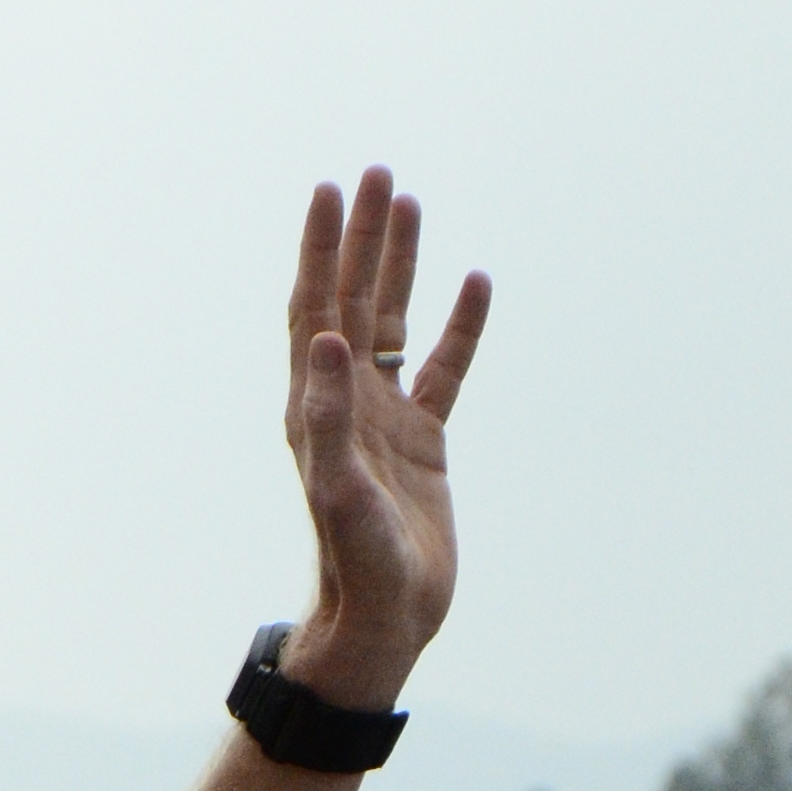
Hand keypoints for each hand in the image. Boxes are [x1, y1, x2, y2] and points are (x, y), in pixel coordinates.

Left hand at [278, 169, 492, 708]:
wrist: (387, 617)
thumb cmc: (356, 562)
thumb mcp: (338, 488)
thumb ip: (326, 415)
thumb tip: (324, 336)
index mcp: (315, 407)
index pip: (315, 309)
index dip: (322, 251)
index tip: (332, 192)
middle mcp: (345, 403)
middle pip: (353, 300)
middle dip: (363, 239)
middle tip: (378, 174)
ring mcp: (386, 419)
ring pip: (395, 322)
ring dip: (402, 265)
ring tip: (412, 203)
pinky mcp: (423, 443)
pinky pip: (444, 368)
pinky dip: (460, 325)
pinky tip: (476, 282)